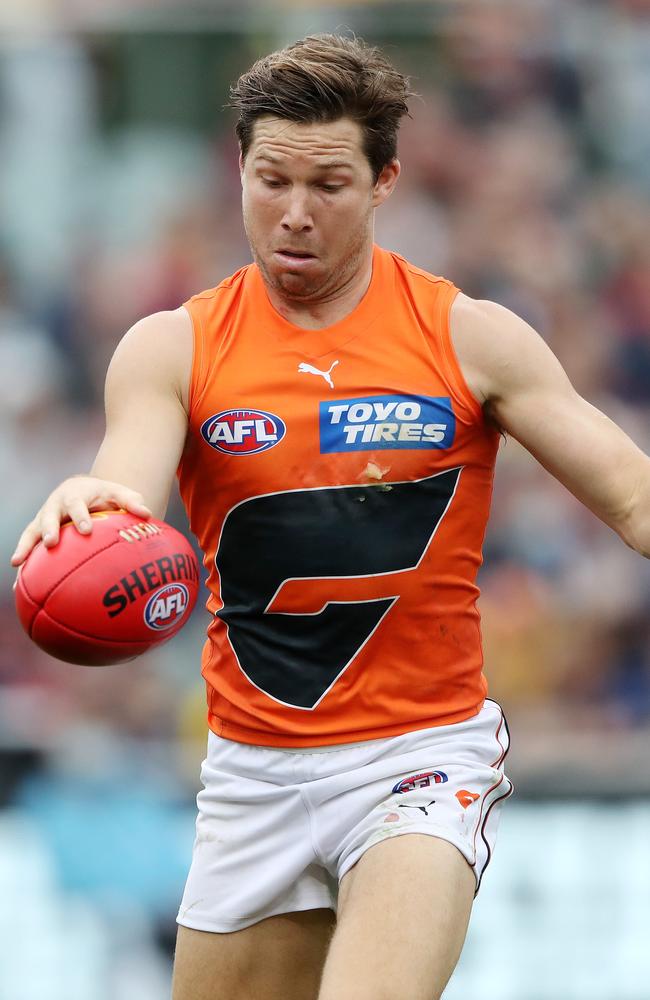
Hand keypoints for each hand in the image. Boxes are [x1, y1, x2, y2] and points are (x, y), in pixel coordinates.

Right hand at [11, 476, 151, 565]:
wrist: (80, 488)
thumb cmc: (102, 493)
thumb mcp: (117, 492)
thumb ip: (130, 501)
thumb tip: (147, 513)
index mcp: (74, 495)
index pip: (77, 505)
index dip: (80, 517)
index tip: (86, 529)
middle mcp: (55, 506)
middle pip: (49, 517)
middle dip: (49, 529)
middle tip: (52, 543)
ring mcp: (44, 519)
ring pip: (31, 532)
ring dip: (25, 547)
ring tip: (18, 564)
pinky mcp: (38, 532)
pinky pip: (29, 548)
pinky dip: (24, 565)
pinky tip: (19, 587)